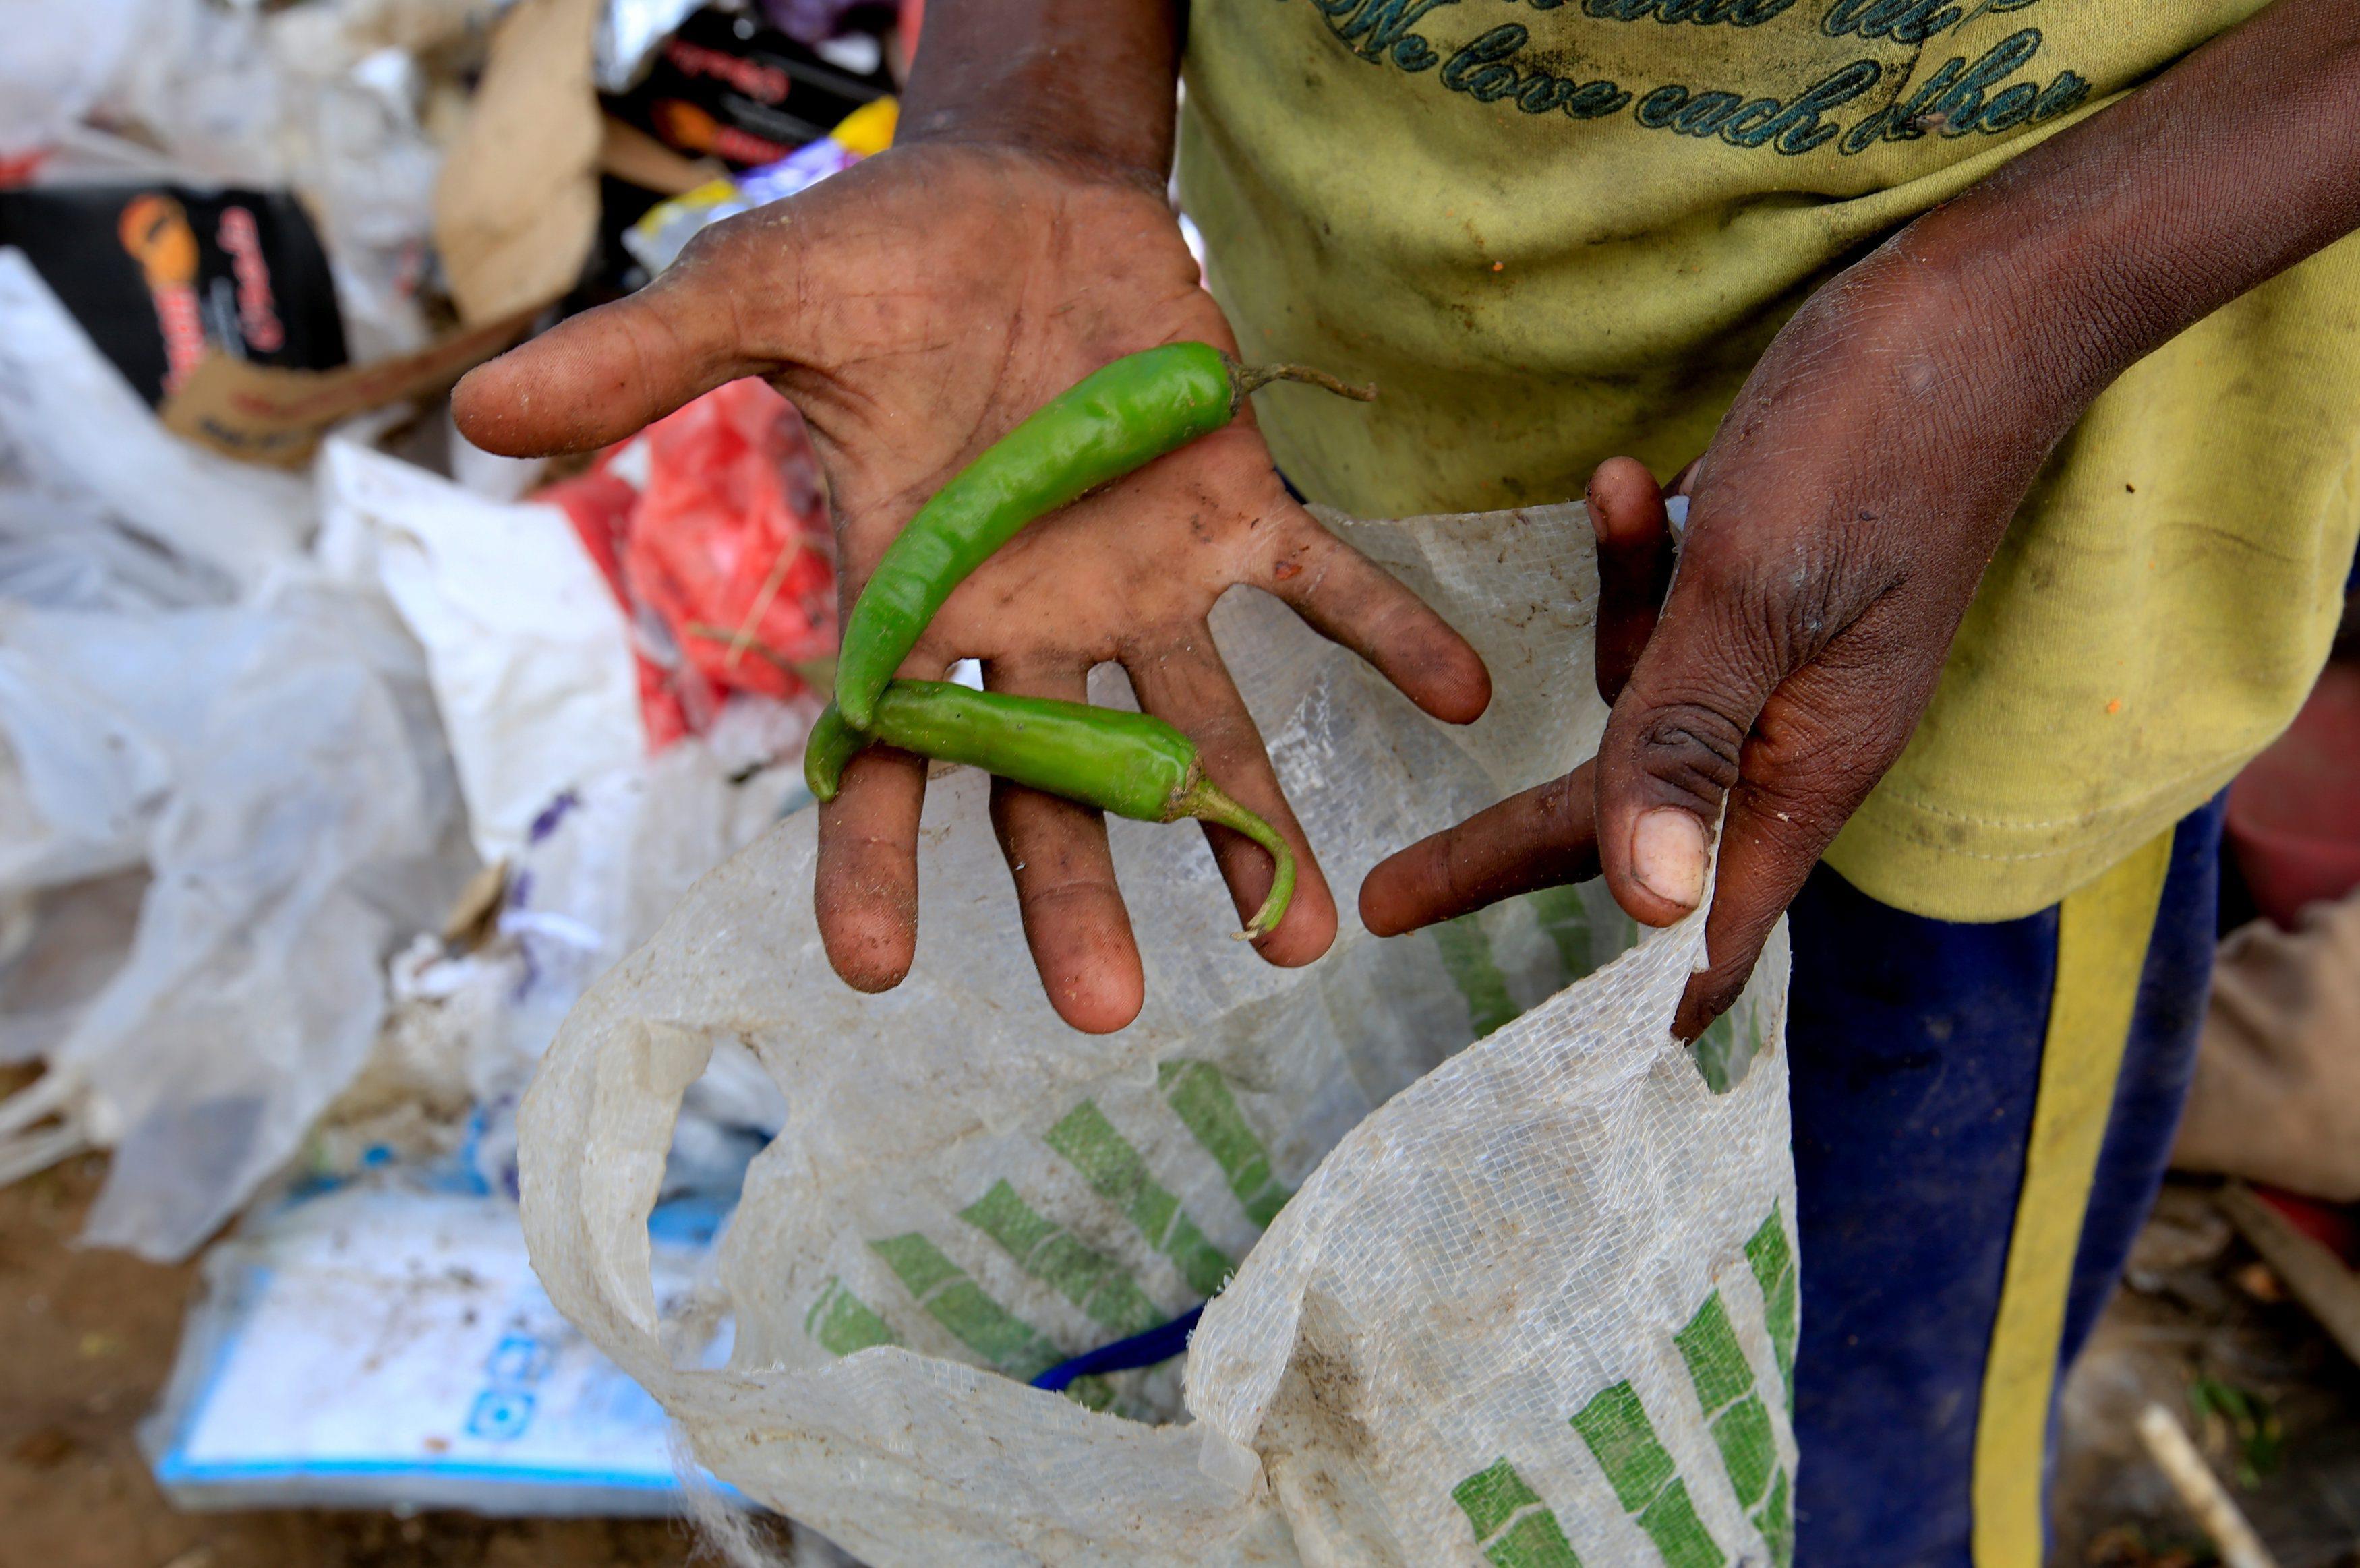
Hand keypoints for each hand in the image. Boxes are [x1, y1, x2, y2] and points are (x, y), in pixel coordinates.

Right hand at [454, 142, 1489, 1032]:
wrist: (1017, 192)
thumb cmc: (879, 254)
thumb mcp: (762, 296)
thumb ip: (645, 363)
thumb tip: (475, 415)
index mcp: (917, 590)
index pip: (884, 745)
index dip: (872, 855)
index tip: (873, 965)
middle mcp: (1033, 617)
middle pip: (1049, 779)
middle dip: (1074, 888)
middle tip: (1114, 1006)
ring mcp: (1141, 575)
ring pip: (1195, 723)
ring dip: (1247, 817)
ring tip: (1303, 925)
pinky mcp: (1236, 507)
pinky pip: (1324, 585)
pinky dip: (1389, 633)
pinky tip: (1462, 696)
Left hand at [1369, 0, 2359, 1037]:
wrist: (1985, 302)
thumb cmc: (1874, 444)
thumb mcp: (1753, 597)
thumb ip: (1683, 745)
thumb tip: (1644, 910)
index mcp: (1806, 765)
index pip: (1702, 924)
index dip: (1622, 993)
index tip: (1536, 1062)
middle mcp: (1796, 734)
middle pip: (1631, 823)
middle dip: (1510, 849)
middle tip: (1391, 895)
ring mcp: (1789, 660)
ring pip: (1646, 707)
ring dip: (1606, 630)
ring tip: (1609, 499)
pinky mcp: (1775, 588)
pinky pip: (1677, 615)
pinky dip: (1635, 562)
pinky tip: (1618, 483)